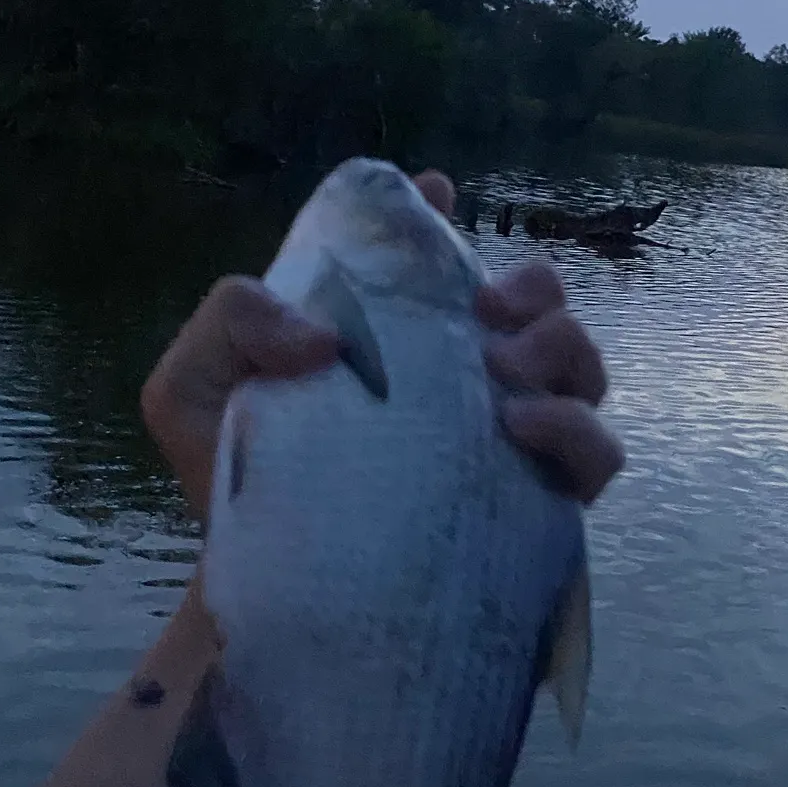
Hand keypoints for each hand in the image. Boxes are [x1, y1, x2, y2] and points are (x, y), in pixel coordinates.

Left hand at [141, 170, 623, 516]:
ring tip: (504, 373)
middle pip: (541, 304)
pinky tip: (520, 428)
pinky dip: (577, 429)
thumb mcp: (190, 390)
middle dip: (533, 290)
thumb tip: (325, 336)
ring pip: (582, 366)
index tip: (437, 191)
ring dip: (561, 348)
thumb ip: (230, 322)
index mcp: (399, 337)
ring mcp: (509, 440)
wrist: (269, 595)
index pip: (442, 261)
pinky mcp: (538, 504)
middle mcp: (464, 379)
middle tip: (486, 311)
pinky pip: (597, 456)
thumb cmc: (239, 484)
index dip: (445, 218)